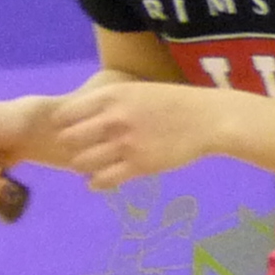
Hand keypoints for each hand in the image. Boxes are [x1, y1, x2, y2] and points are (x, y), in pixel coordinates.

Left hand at [52, 80, 231, 190]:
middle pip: (68, 140)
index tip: (72, 131)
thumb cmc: (174, 103)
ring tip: (92, 166)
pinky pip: (102, 181)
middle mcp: (114, 119)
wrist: (210, 118)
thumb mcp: (138, 90)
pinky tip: (100, 181)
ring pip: (81, 163)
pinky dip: (96, 183)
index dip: (64, 125)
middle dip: (71, 147)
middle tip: (81, 150)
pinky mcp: (139, 165)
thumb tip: (82, 113)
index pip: (66, 114)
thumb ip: (110, 102)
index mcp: (112, 96)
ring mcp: (126, 143)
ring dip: (83, 167)